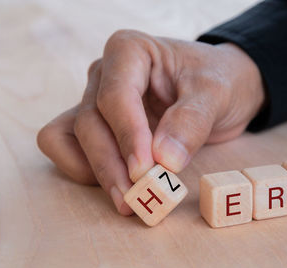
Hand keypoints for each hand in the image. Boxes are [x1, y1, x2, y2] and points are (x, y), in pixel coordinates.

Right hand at [37, 30, 264, 214]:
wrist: (221, 89)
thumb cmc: (217, 81)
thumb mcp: (215, 93)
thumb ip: (192, 121)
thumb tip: (164, 159)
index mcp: (129, 51)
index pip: (115, 95)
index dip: (127, 135)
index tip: (144, 169)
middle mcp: (103, 74)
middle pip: (90, 121)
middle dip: (111, 164)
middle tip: (137, 197)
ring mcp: (94, 100)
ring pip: (71, 137)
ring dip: (96, 170)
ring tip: (128, 199)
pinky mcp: (94, 126)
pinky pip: (65, 147)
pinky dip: (84, 170)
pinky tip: (117, 184)